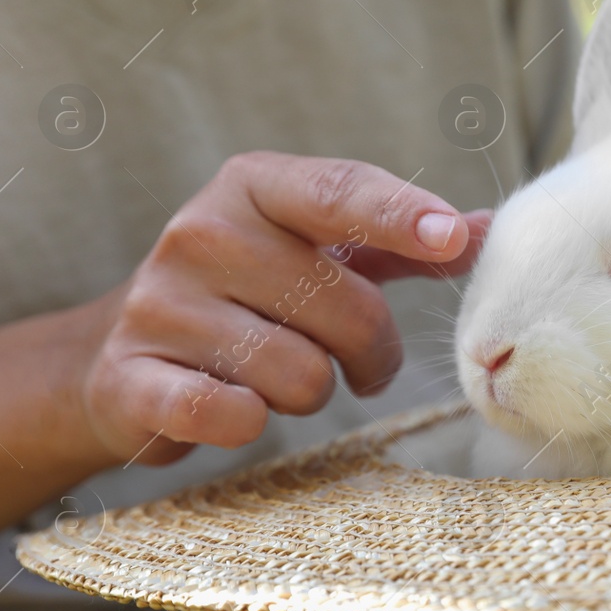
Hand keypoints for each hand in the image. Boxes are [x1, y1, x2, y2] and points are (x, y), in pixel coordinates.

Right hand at [77, 152, 489, 464]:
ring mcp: (159, 305)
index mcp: (254, 187)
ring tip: (280, 377)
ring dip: (311, 392)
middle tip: (349, 360)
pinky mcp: (130, 377)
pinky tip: (239, 408)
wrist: (122, 351)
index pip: (338, 191)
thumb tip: (488, 231)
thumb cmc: (253, 293)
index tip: (448, 237)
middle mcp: (201, 232)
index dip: (400, 214)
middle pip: (346, 308)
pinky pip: (229, 413)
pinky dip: (250, 422)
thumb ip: (399, 240)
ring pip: (300, 374)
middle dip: (370, 352)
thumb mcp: (320, 250)